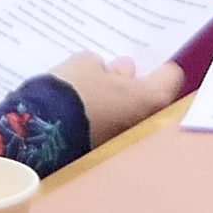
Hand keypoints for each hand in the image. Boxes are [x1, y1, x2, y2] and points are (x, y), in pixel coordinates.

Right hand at [51, 45, 185, 139]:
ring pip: (129, 114)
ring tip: (94, 86)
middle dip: (136, 84)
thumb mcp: (87, 64)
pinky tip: (84, 105)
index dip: (157, 65)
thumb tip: (118, 71)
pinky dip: (104, 116)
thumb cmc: (71, 91)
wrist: (41, 133)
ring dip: (118, 101)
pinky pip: (111, 127)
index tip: (142, 59)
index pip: (171, 76)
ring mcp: (127, 142)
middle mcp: (146, 124)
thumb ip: (108, 66)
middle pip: (151, 97)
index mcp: (150, 98)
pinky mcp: (105, 153)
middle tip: (117, 70)